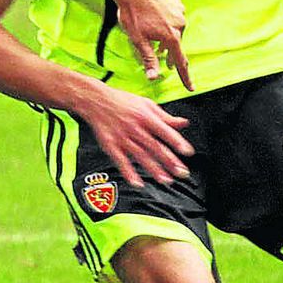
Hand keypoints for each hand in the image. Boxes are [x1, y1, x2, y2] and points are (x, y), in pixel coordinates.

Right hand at [75, 84, 193, 187]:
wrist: (96, 100)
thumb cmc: (122, 101)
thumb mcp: (146, 104)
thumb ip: (166, 116)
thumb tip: (184, 123)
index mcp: (146, 117)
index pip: (165, 131)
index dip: (177, 142)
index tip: (187, 152)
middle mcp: (135, 128)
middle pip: (155, 147)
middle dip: (170, 161)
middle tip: (182, 173)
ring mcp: (122, 138)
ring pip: (140, 156)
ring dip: (154, 169)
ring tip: (166, 180)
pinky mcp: (110, 145)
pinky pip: (120, 161)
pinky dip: (129, 172)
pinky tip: (137, 183)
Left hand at [115, 0, 192, 90]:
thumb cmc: (132, 14)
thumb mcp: (138, 40)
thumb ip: (149, 59)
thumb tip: (154, 78)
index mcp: (172, 36)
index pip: (180, 62)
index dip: (185, 77)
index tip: (191, 88)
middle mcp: (180, 24)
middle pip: (176, 44)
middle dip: (168, 51)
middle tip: (160, 55)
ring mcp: (180, 10)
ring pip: (175, 28)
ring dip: (167, 34)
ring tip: (152, 31)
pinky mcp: (176, 0)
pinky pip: (174, 14)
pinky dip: (167, 18)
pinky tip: (155, 15)